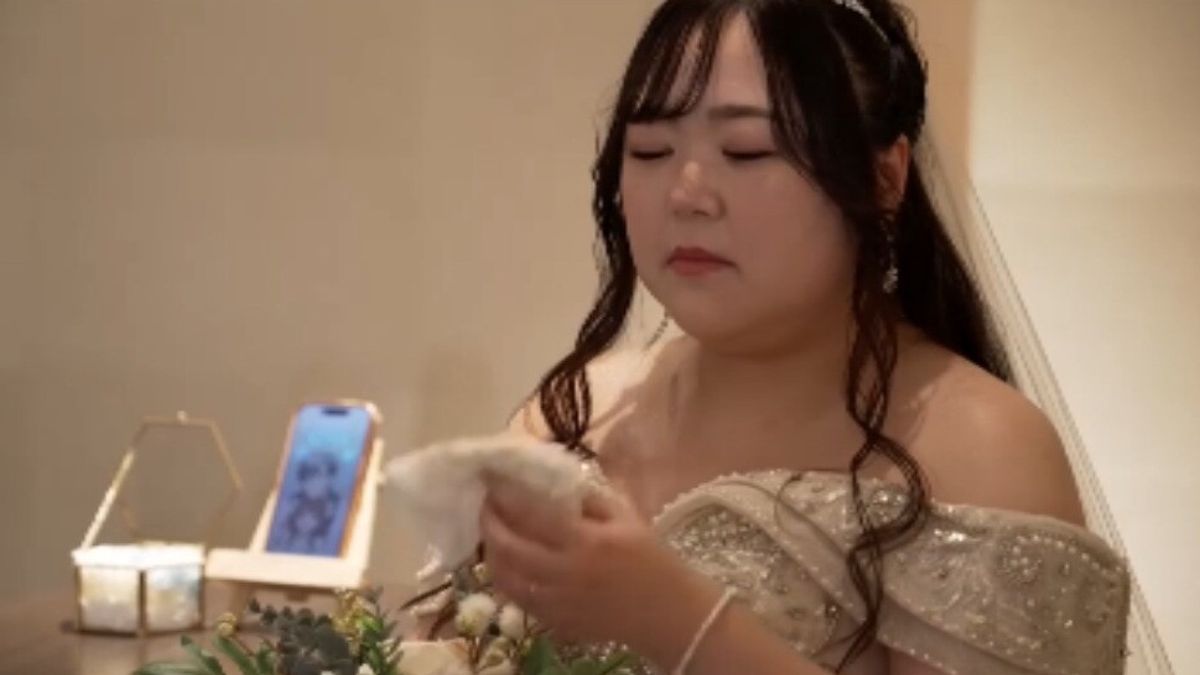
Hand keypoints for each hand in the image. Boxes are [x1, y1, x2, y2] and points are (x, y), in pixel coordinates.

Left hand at [478, 472, 702, 650]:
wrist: (669, 613)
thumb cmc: (653, 559)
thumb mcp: (628, 517)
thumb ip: (591, 498)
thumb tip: (556, 479)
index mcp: (587, 541)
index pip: (532, 516)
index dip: (506, 499)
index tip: (494, 483)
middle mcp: (567, 573)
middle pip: (510, 549)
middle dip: (490, 525)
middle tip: (486, 507)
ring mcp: (559, 602)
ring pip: (507, 580)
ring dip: (492, 555)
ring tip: (492, 535)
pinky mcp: (558, 622)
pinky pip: (520, 601)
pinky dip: (507, 582)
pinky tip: (508, 567)